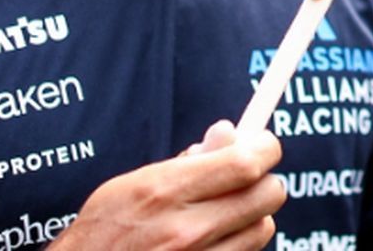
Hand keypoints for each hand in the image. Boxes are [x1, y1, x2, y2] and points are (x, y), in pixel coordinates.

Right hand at [49, 120, 285, 249]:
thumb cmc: (104, 231)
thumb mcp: (133, 183)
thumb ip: (186, 161)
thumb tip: (229, 133)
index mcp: (165, 192)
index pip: (245, 164)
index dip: (264, 148)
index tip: (262, 145)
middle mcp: (186, 229)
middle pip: (267, 195)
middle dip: (263, 179)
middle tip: (246, 177)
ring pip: (263, 228)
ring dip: (253, 215)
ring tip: (225, 212)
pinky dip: (239, 243)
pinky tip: (215, 238)